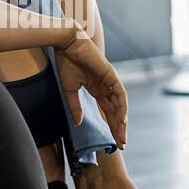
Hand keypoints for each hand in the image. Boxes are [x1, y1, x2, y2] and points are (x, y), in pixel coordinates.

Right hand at [54, 29, 128, 147]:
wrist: (67, 44)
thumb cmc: (66, 63)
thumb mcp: (70, 90)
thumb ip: (75, 106)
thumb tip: (78, 124)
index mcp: (97, 90)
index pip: (107, 112)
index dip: (110, 126)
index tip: (112, 142)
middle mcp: (105, 87)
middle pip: (115, 112)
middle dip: (118, 128)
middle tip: (121, 144)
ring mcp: (110, 81)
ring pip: (120, 105)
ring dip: (122, 121)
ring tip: (121, 136)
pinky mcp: (111, 75)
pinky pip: (120, 94)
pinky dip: (122, 107)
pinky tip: (122, 120)